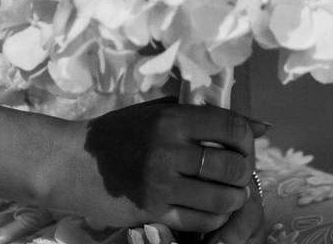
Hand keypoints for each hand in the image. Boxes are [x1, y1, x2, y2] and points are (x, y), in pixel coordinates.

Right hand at [49, 98, 268, 231]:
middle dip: (243, 172)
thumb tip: (261, 126)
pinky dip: (214, 218)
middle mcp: (168, 149)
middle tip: (237, 174)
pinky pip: (201, 220)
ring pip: (222, 198)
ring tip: (227, 193)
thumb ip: (204, 113)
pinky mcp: (152, 210)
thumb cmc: (118, 132)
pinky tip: (208, 208)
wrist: (71, 161)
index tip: (244, 146)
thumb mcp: (157, 112)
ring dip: (232, 199)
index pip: (231, 126)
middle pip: (232, 166)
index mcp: (171, 119)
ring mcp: (160, 183)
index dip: (247, 139)